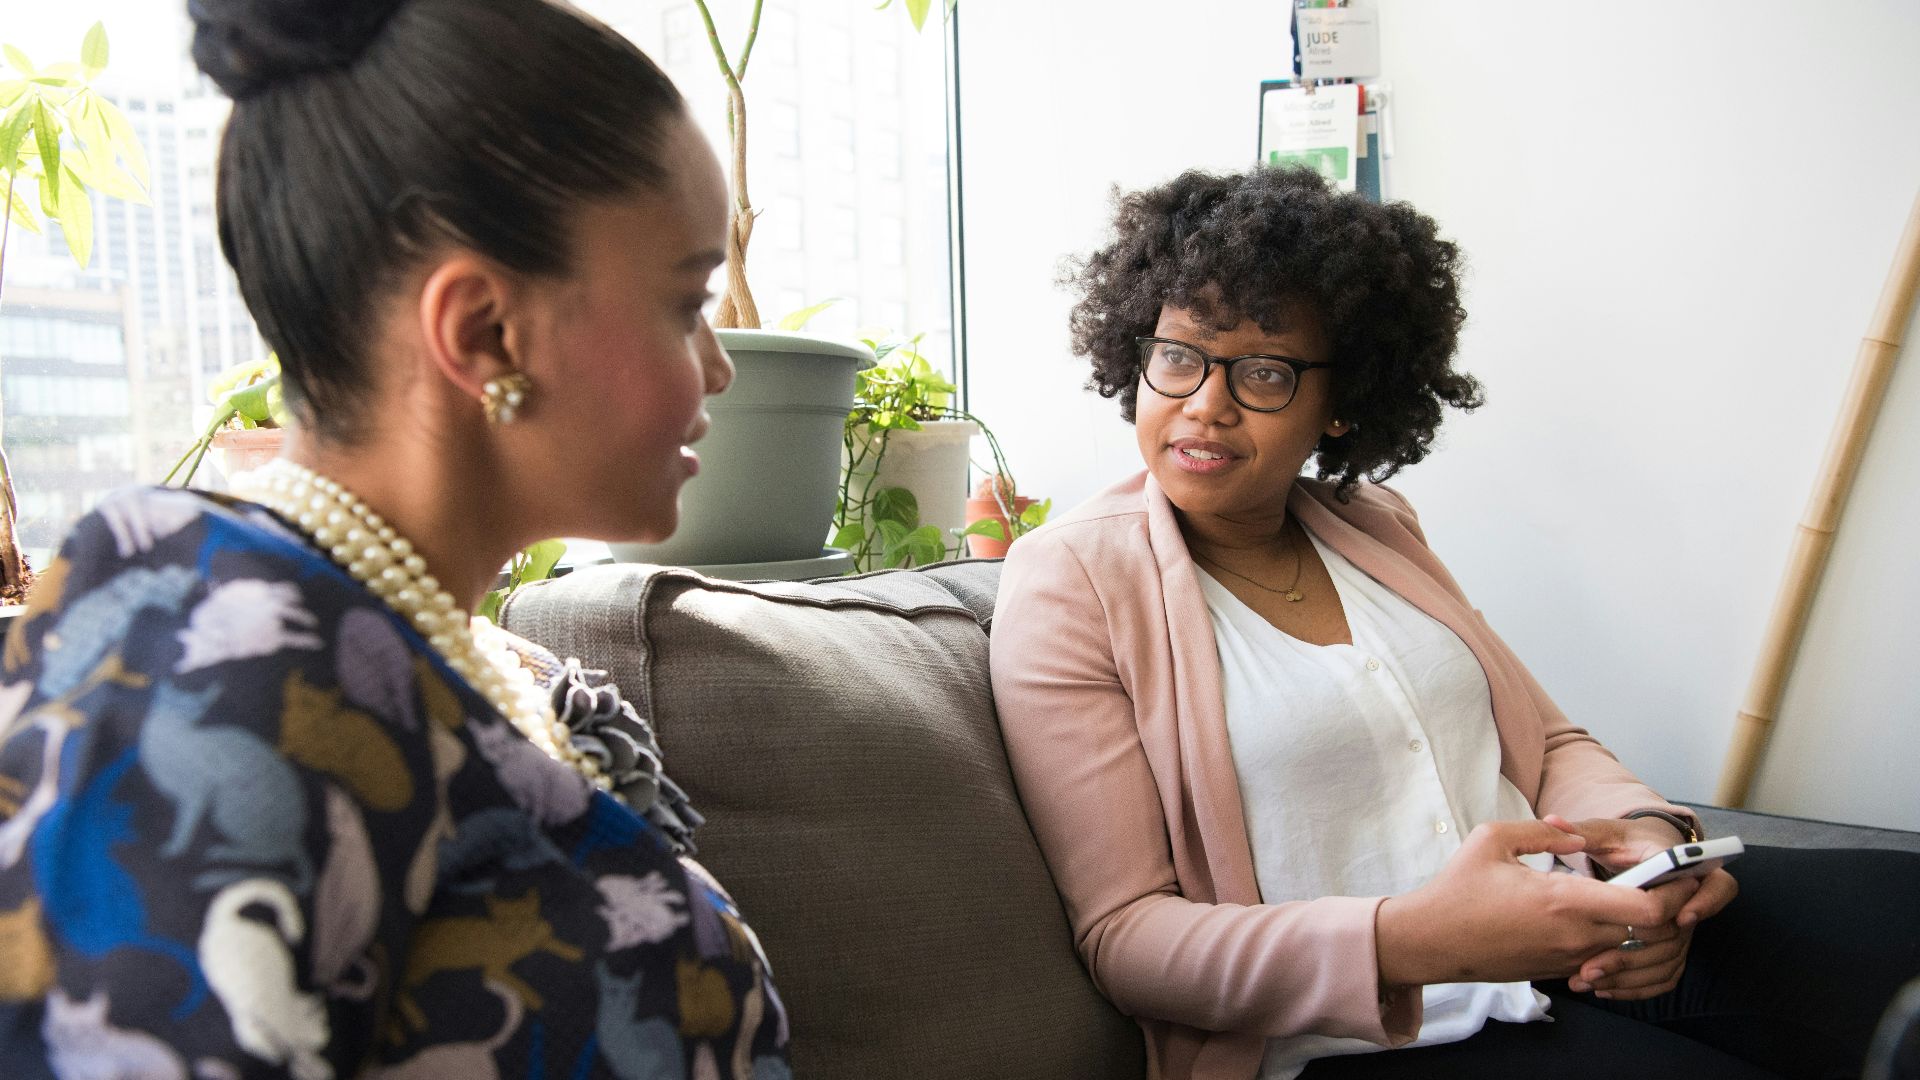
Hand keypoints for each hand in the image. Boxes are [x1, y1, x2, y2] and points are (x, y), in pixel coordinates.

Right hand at [1376, 820, 1681, 987]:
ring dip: (1644, 928)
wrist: (1430, 941)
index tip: (1675, 873)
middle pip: (1653, 933)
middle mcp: (1575, 935)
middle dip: (1669, 908)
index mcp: (1565, 900)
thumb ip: (1542, 831)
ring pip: (1632, 949)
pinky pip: (1606, 960)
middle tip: (1664, 882)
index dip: (1674, 892)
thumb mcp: (1492, 839)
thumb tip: (1576, 837)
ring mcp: (1568, 958)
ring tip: (1635, 896)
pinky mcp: (1558, 970)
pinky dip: (1618, 943)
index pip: (1649, 908)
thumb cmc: (1457, 888)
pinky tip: (1600, 918)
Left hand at [1543, 814, 1739, 999]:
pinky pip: (1664, 975)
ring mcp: (1682, 929)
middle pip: (1684, 935)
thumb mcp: (1605, 833)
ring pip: (1671, 961)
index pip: (1715, 886)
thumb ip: (1581, 830)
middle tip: (1599, 964)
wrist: (1640, 855)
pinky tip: (1603, 988)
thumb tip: (1552, 821)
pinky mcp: (1671, 948)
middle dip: (1642, 953)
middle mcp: (1690, 902)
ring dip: (1631, 975)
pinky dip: (1637, 986)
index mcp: (1684, 868)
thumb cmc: (1625, 842)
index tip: (1680, 916)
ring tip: (1589, 978)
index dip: (1703, 903)